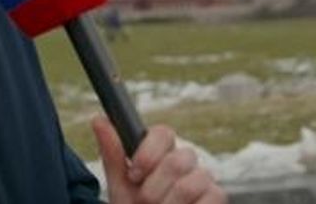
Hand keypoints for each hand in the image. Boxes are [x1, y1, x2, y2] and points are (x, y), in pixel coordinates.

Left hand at [92, 116, 225, 203]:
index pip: (163, 133)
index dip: (148, 154)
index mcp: (160, 152)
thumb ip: (113, 154)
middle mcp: (184, 161)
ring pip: (190, 184)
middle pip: (176, 160)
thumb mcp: (120, 185)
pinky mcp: (216, 197)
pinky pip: (211, 196)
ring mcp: (202, 178)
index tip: (134, 175)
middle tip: (144, 201)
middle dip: (154, 188)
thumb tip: (99, 119)